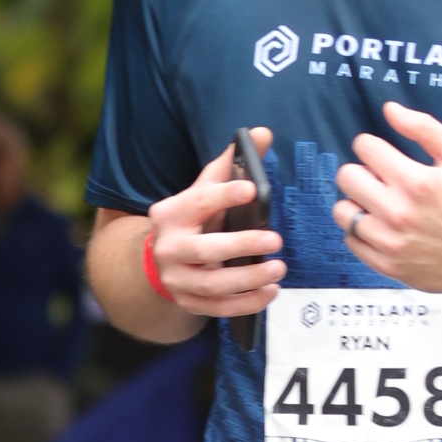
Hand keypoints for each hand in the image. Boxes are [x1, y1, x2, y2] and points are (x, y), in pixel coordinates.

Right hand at [146, 127, 285, 315]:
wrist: (162, 259)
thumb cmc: (193, 217)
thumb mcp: (206, 188)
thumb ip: (232, 163)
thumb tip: (263, 133)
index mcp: (170, 213)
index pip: (198, 201)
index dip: (224, 195)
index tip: (253, 189)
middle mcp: (168, 247)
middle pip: (204, 250)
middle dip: (241, 245)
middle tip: (276, 240)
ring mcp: (176, 279)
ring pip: (213, 285)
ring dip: (249, 279)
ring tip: (279, 269)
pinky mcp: (187, 302)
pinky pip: (218, 308)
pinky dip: (246, 303)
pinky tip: (270, 292)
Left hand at [334, 103, 441, 296]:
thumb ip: (424, 127)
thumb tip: (388, 109)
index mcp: (415, 181)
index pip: (365, 147)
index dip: (373, 147)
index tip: (384, 156)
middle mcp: (398, 212)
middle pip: (346, 177)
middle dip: (362, 172)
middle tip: (380, 180)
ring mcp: (389, 242)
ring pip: (341, 211)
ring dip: (357, 203)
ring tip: (378, 205)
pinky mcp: (385, 265)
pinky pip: (350, 240)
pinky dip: (362, 231)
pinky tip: (383, 228)